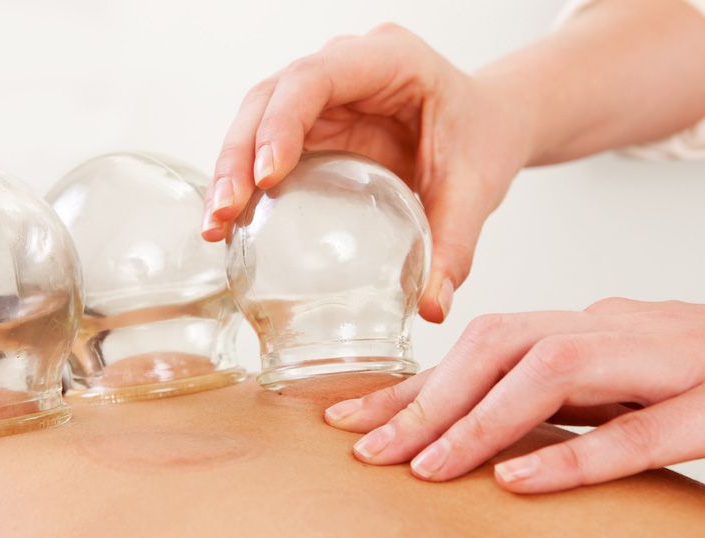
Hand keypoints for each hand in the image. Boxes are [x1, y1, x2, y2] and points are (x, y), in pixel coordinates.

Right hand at [201, 23, 530, 322]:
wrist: (489, 126)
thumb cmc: (483, 140)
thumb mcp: (475, 190)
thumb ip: (455, 246)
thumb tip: (431, 308)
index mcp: (389, 60)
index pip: (317, 76)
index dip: (282, 120)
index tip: (267, 176)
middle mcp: (345, 68)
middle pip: (271, 96)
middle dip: (240, 152)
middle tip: (224, 213)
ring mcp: (324, 97)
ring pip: (256, 118)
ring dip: (231, 169)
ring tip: (215, 225)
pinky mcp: (314, 126)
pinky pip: (266, 145)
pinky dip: (245, 181)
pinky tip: (230, 224)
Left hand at [323, 298, 704, 492]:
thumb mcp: (632, 374)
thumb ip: (569, 390)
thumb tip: (492, 419)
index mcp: (593, 325)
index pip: (483, 345)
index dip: (414, 383)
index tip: (352, 419)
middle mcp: (619, 330)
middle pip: (501, 347)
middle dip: (426, 399)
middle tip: (364, 449)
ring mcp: (671, 362)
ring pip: (554, 375)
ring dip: (479, 422)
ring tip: (425, 468)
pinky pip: (639, 430)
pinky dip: (574, 454)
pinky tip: (518, 480)